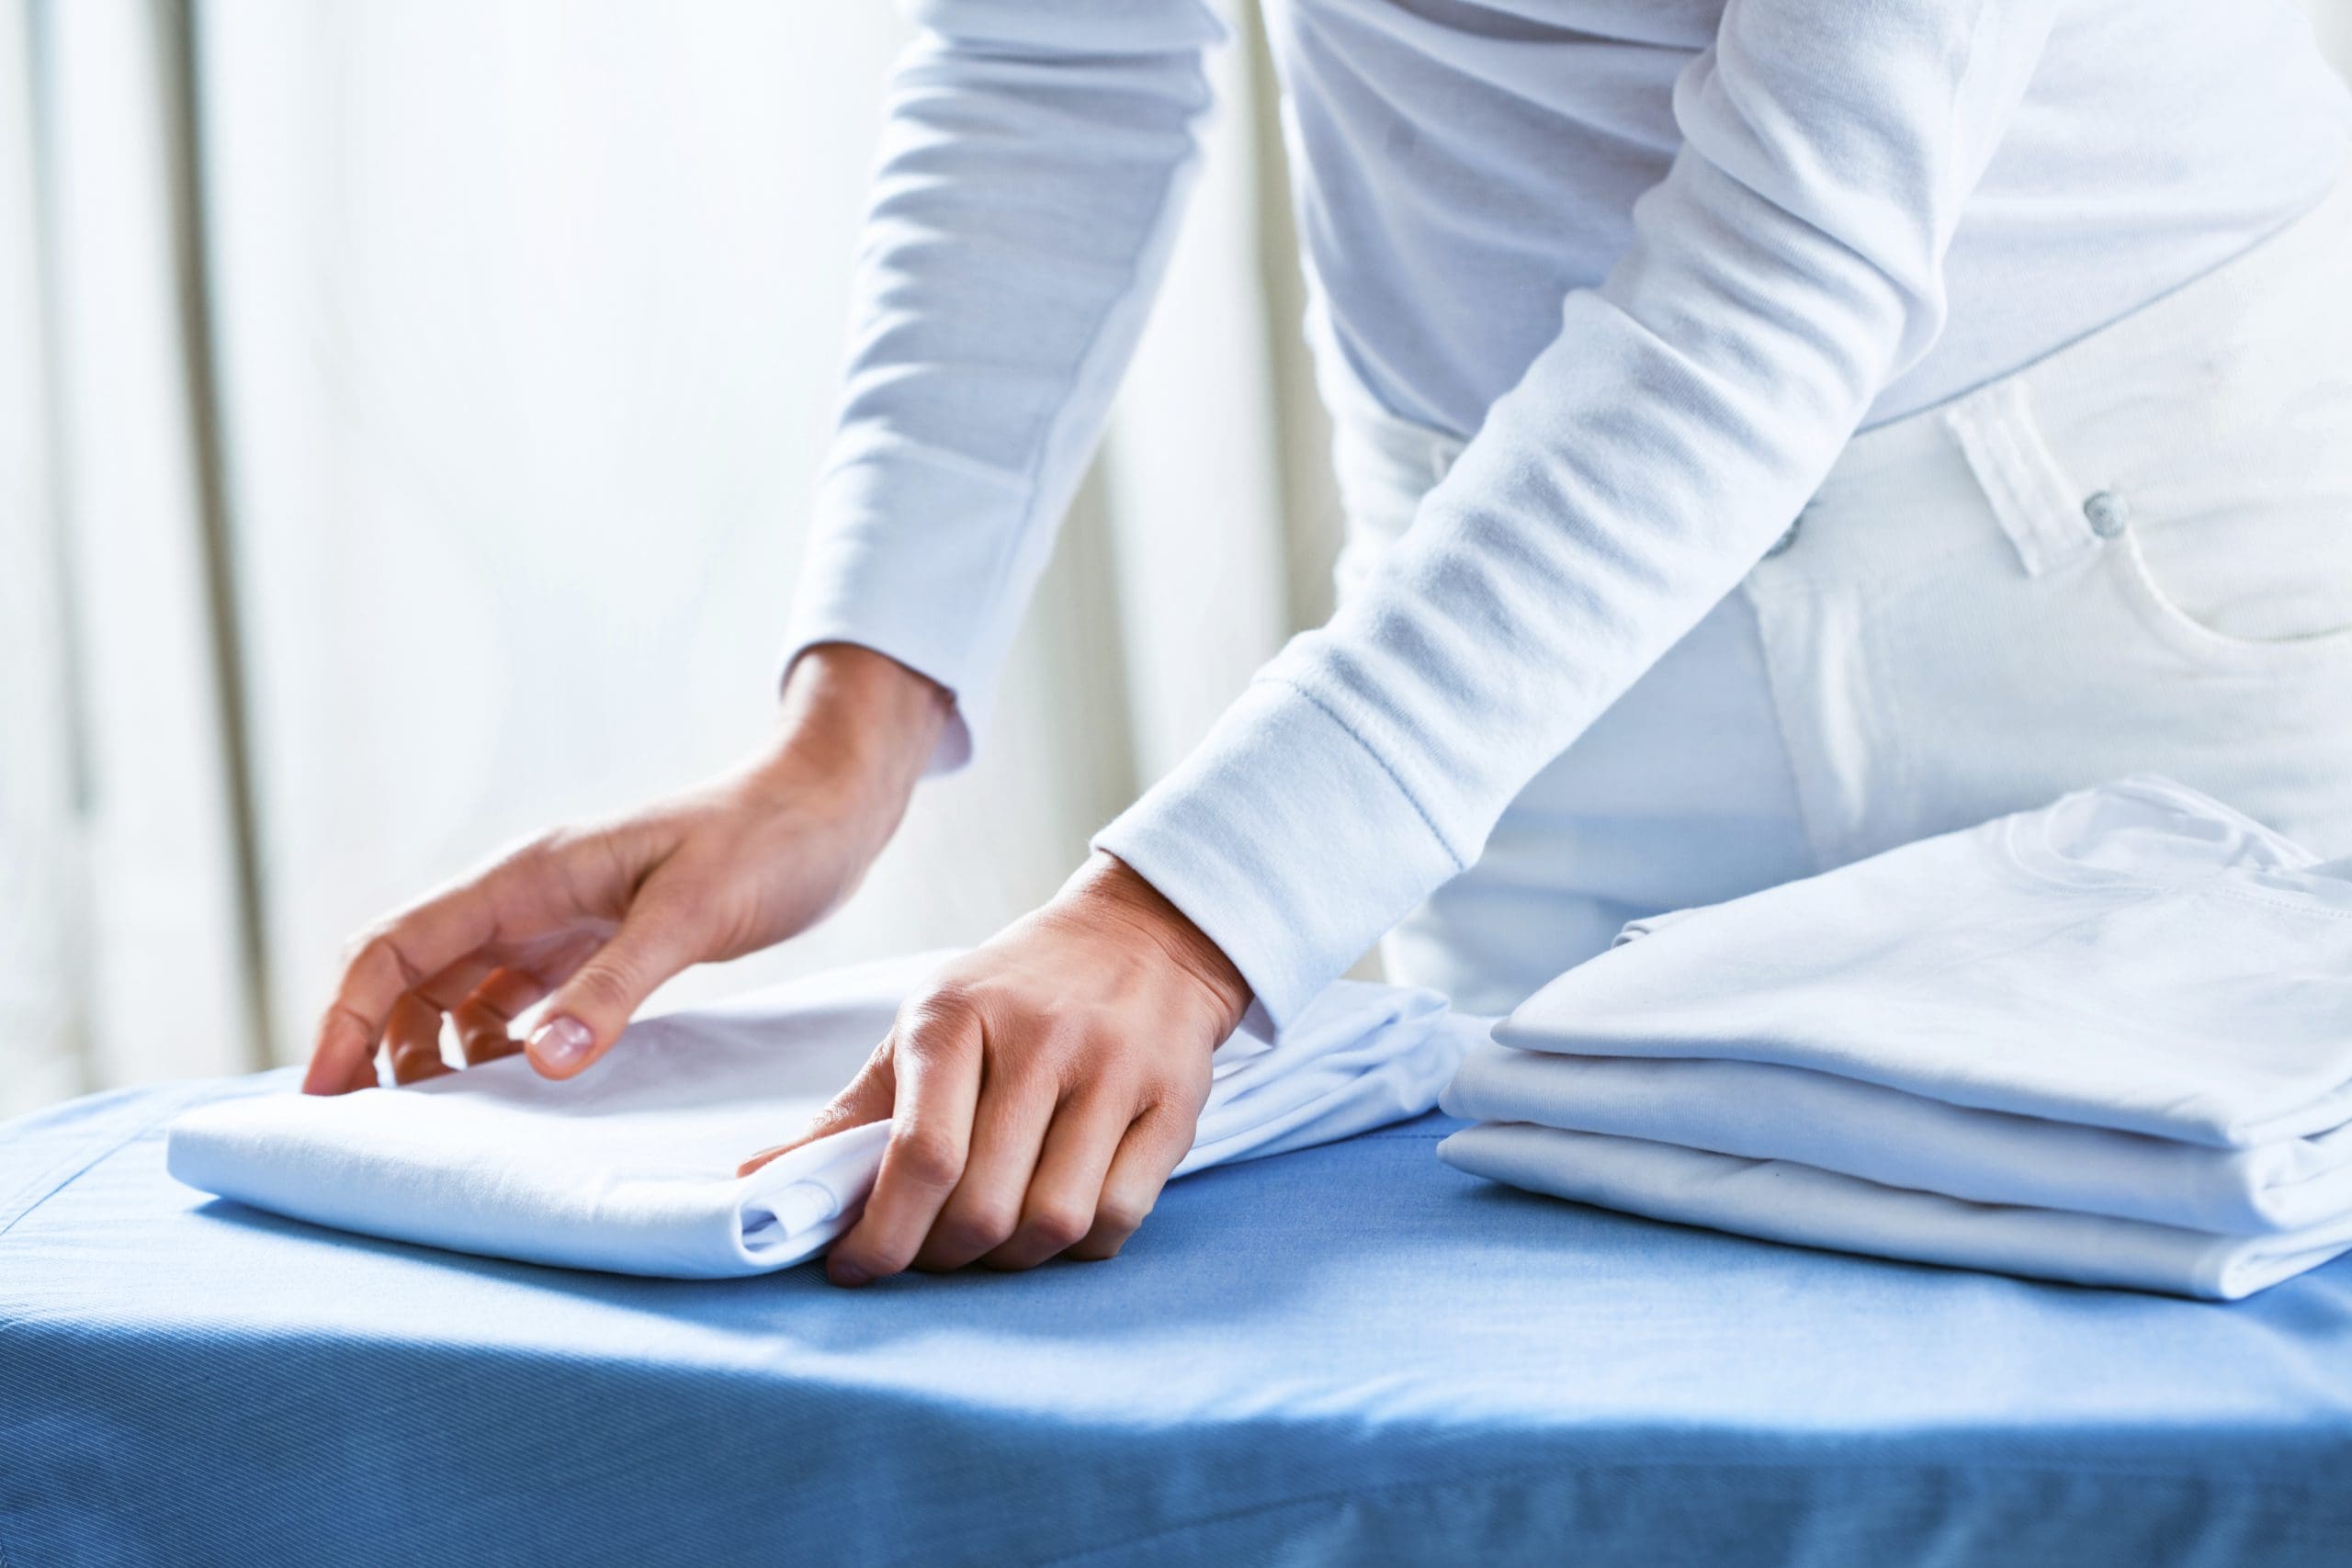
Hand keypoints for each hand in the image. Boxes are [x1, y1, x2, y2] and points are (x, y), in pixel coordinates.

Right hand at [302, 644, 950, 1093]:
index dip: (346, 1019)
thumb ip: (614, 988)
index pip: (396, 946)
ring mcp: (563, 918)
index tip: (325, 1097)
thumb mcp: (692, 915)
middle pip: (412, 975)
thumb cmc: (766, 843)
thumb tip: (536, 1064)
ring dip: (439, 1053)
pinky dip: (502, 1047)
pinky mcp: (602, 942)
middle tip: (376, 1136)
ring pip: (462, 992)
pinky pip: (521, 1000)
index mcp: (528, 877)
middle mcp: (530, 896)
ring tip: (445, 1128)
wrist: (829, 808)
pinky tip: (520, 1091)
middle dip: (379, 1048)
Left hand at [738, 851, 1250, 1282]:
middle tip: (929, 1253)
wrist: (1144, 934)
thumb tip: (753, 1183)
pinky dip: (1079, 1248)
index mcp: (957, 1016)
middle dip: (943, 1255)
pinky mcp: (1174, 1103)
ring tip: (992, 1241)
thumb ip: (850, 1114)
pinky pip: (1120, 1217)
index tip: (857, 1267)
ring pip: (1055, 1220)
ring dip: (1012, 1259)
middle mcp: (1041, 1038)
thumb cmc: (1015, 993)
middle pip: (985, 1204)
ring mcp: (1115, 1070)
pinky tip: (1055, 1227)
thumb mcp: (927, 1026)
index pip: (921, 1155)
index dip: (883, 1235)